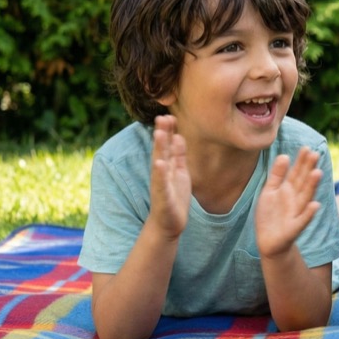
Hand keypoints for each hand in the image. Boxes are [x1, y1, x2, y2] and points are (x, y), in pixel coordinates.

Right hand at [147, 115, 190, 239]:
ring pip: (160, 163)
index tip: (169, 115)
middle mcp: (162, 173)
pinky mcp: (163, 197)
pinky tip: (160, 164)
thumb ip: (178, 155)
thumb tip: (178, 136)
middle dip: (162, 134)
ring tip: (160, 133)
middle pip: (161, 150)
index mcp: (168, 166)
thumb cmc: (174, 196)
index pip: (167, 145)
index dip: (169, 131)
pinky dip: (161, 174)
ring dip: (159, 148)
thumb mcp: (179, 172)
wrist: (168, 223)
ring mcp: (161, 184)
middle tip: (162, 117)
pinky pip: (162, 184)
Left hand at [255, 147, 322, 258]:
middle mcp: (295, 199)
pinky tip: (314, 205)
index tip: (306, 148)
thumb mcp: (270, 191)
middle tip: (315, 154)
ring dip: (311, 186)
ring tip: (317, 173)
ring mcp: (296, 213)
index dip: (301, 161)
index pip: (297, 173)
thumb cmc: (270, 215)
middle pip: (302, 182)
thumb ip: (277, 174)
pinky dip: (308, 214)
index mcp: (288, 190)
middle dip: (308, 169)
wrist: (268, 241)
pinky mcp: (294, 228)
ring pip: (305, 197)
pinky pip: (302, 220)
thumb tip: (284, 155)